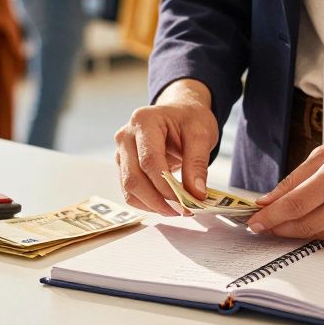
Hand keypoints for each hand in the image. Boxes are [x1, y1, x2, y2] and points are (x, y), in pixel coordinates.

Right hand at [115, 79, 218, 214]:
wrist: (180, 113)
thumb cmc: (189, 119)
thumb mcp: (201, 134)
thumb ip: (198, 163)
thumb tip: (196, 194)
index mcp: (144, 121)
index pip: (149, 161)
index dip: (165, 185)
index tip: (186, 201)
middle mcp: (126, 136)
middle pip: (133, 178)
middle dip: (157, 200)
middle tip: (182, 211)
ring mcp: (122, 152)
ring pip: (128, 188)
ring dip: (152, 205)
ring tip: (177, 210)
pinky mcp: (124, 166)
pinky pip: (131, 191)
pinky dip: (147, 202)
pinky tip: (166, 204)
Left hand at [248, 118, 323, 238]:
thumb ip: (296, 178)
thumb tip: (268, 200)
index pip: (297, 203)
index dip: (272, 216)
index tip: (255, 221)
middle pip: (306, 225)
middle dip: (279, 228)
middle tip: (263, 226)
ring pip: (321, 234)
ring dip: (297, 231)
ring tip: (283, 223)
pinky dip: (322, 230)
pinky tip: (313, 221)